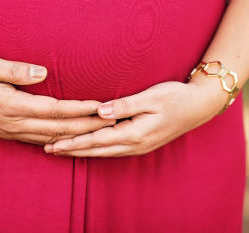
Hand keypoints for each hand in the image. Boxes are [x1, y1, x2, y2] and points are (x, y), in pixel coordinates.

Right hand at [0, 53, 115, 144]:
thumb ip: (15, 70)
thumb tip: (42, 72)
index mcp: (11, 105)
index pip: (53, 110)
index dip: (78, 109)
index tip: (99, 106)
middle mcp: (12, 123)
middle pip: (57, 128)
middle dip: (86, 126)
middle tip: (110, 122)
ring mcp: (10, 130)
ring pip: (50, 137)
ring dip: (76, 135)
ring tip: (100, 131)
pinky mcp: (8, 132)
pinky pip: (38, 139)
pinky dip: (59, 140)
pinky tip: (72, 140)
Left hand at [43, 77, 224, 156]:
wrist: (200, 106)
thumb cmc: (176, 96)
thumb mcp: (152, 96)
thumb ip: (125, 105)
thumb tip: (101, 111)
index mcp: (135, 133)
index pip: (97, 140)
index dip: (74, 142)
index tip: (54, 143)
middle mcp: (135, 144)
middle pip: (97, 150)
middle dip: (72, 149)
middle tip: (48, 149)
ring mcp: (139, 146)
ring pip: (104, 152)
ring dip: (82, 151)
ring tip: (62, 149)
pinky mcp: (142, 143)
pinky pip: (113, 149)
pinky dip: (96, 149)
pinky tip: (88, 147)